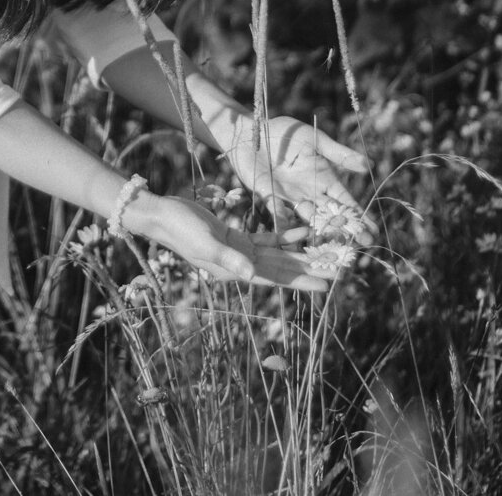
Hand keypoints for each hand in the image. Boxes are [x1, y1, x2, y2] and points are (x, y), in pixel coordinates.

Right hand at [125, 193, 334, 293]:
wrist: (162, 215)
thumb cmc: (181, 229)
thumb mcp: (205, 243)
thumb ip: (229, 259)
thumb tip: (252, 274)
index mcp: (236, 270)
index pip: (277, 278)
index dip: (303, 281)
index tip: (328, 285)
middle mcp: (241, 264)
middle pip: (284, 268)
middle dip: (311, 269)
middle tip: (339, 269)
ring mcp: (239, 251)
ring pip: (279, 255)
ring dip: (301, 254)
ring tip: (326, 253)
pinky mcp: (235, 237)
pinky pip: (266, 240)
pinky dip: (283, 236)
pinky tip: (300, 231)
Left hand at [228, 116, 372, 244]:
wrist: (252, 130)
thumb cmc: (285, 132)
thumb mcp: (315, 140)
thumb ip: (338, 154)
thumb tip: (369, 165)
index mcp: (323, 177)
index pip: (345, 201)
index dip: (358, 216)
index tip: (373, 231)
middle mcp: (309, 191)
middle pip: (331, 215)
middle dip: (346, 230)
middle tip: (363, 246)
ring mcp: (290, 196)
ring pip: (309, 219)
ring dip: (321, 234)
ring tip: (332, 250)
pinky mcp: (269, 196)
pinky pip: (279, 214)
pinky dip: (285, 227)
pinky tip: (293, 239)